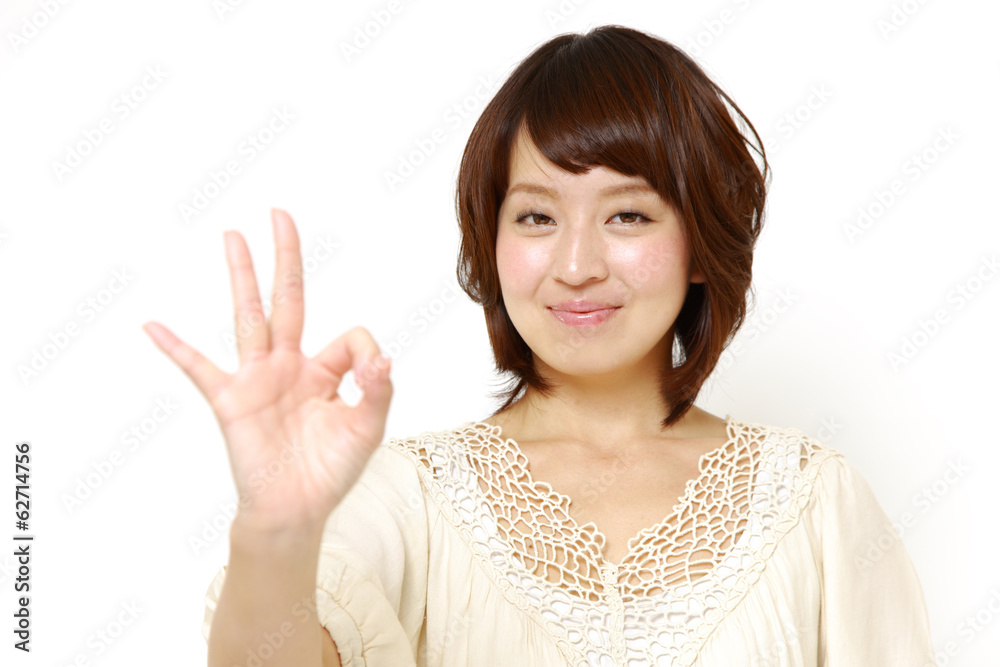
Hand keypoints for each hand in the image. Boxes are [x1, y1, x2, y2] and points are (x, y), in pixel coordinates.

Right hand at [143, 209, 392, 533]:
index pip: (350, 336)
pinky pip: (199, 369)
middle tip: (279, 214)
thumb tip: (384, 356)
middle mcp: (289, 365)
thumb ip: (378, 390)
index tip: (374, 375)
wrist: (297, 511)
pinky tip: (152, 325)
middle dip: (286, 258)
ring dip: (241, 276)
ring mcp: (257, 379)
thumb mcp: (368, 429)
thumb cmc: (331, 470)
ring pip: (249, 317)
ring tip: (231, 235)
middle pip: (287, 300)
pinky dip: (177, 348)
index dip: (366, 351)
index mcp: (325, 371)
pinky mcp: (232, 401)